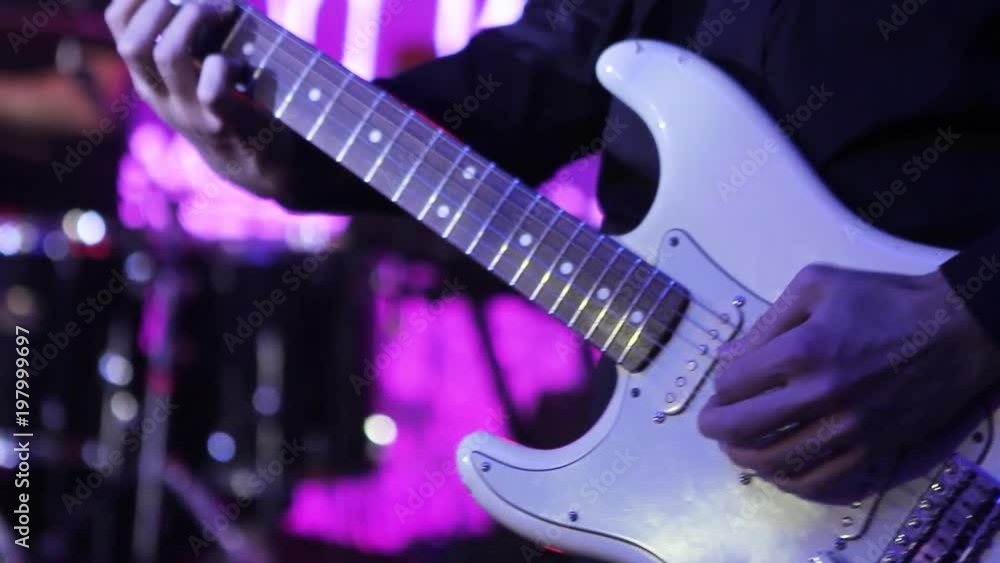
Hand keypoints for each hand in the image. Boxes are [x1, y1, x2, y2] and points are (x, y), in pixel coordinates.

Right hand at [105, 0, 297, 200]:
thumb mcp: (195, 73)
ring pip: (168, 54)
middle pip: (132, 42)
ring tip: (222, 10)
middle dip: (162, 6)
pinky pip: (212, 87)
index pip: (118, 24)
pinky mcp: (221, 122)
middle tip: (199, 1)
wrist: (254, 163)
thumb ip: (188, 38)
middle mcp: (159, 94)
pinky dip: (225, 64)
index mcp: (148, 76)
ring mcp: (188, 111)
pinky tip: (239, 63)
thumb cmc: (229, 102)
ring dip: (194, 20)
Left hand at [697, 264, 999, 498]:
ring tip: (735, 449)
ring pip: (777, 459)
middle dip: (715, 427)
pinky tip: (776, 470)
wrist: (954, 328)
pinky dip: (788, 479)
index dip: (719, 387)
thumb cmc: (883, 299)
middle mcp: (821, 393)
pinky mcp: (872, 447)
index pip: (735, 383)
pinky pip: (820, 478)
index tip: (721, 386)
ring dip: (745, 457)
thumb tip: (728, 356)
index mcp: (802, 350)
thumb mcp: (817, 285)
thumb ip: (767, 322)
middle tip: (709, 424)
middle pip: (745, 426)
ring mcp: (848, 426)